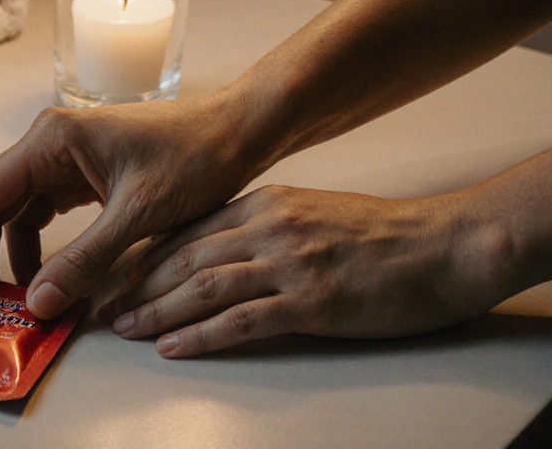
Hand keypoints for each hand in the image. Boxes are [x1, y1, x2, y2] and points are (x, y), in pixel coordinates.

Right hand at [0, 87, 278, 318]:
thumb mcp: (138, 213)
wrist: (240, 131)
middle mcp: (47, 147)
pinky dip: (35, 252)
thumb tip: (36, 304)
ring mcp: (63, 161)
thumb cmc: (196, 155)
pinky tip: (43, 283)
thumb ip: (85, 260)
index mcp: (50, 141)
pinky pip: (40, 217)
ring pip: (11, 214)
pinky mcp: (83, 177)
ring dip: (1, 258)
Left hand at [97, 185, 512, 356]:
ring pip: (202, 287)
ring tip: (126, 328)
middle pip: (184, 258)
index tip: (116, 276)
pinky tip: (173, 347)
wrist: (446, 246)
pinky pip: (241, 321)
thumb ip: (266, 227)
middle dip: (138, 284)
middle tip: (105, 307)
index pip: (189, 230)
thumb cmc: (384, 235)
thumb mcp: (314, 213)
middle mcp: (270, 226)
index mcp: (267, 203)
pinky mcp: (312, 301)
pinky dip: (199, 335)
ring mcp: (290, 263)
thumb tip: (220, 248)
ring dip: (157, 311)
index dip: (146, 257)